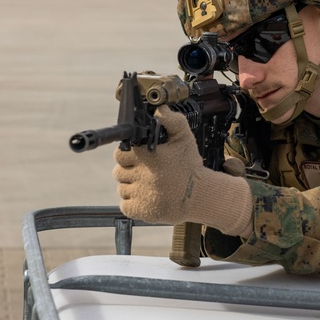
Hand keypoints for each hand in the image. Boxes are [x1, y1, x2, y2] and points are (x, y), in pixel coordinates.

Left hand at [113, 107, 252, 236]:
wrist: (200, 195)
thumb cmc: (190, 166)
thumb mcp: (184, 138)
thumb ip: (171, 120)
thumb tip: (159, 109)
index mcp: (148, 156)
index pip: (120, 154)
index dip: (128, 155)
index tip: (139, 158)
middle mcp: (142, 175)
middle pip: (118, 172)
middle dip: (129, 171)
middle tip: (145, 172)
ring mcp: (141, 194)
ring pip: (122, 189)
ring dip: (131, 187)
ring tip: (149, 185)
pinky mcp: (142, 211)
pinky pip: (125, 205)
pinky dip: (132, 202)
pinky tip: (146, 197)